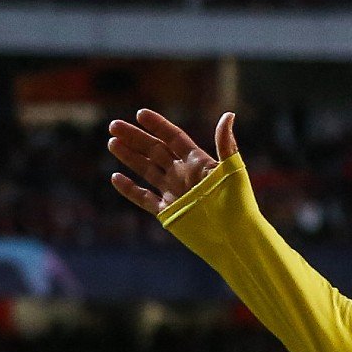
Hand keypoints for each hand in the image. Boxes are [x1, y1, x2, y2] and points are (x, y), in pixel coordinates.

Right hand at [107, 109, 239, 216]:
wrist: (235, 238)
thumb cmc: (239, 205)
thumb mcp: (233, 171)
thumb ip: (226, 144)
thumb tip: (228, 114)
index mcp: (198, 162)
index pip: (173, 138)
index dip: (157, 125)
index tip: (140, 113)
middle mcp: (183, 174)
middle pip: (154, 151)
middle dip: (135, 138)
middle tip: (114, 126)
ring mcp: (174, 193)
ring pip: (146, 170)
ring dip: (129, 157)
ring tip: (112, 143)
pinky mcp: (168, 212)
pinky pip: (144, 198)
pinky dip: (129, 189)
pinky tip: (115, 178)